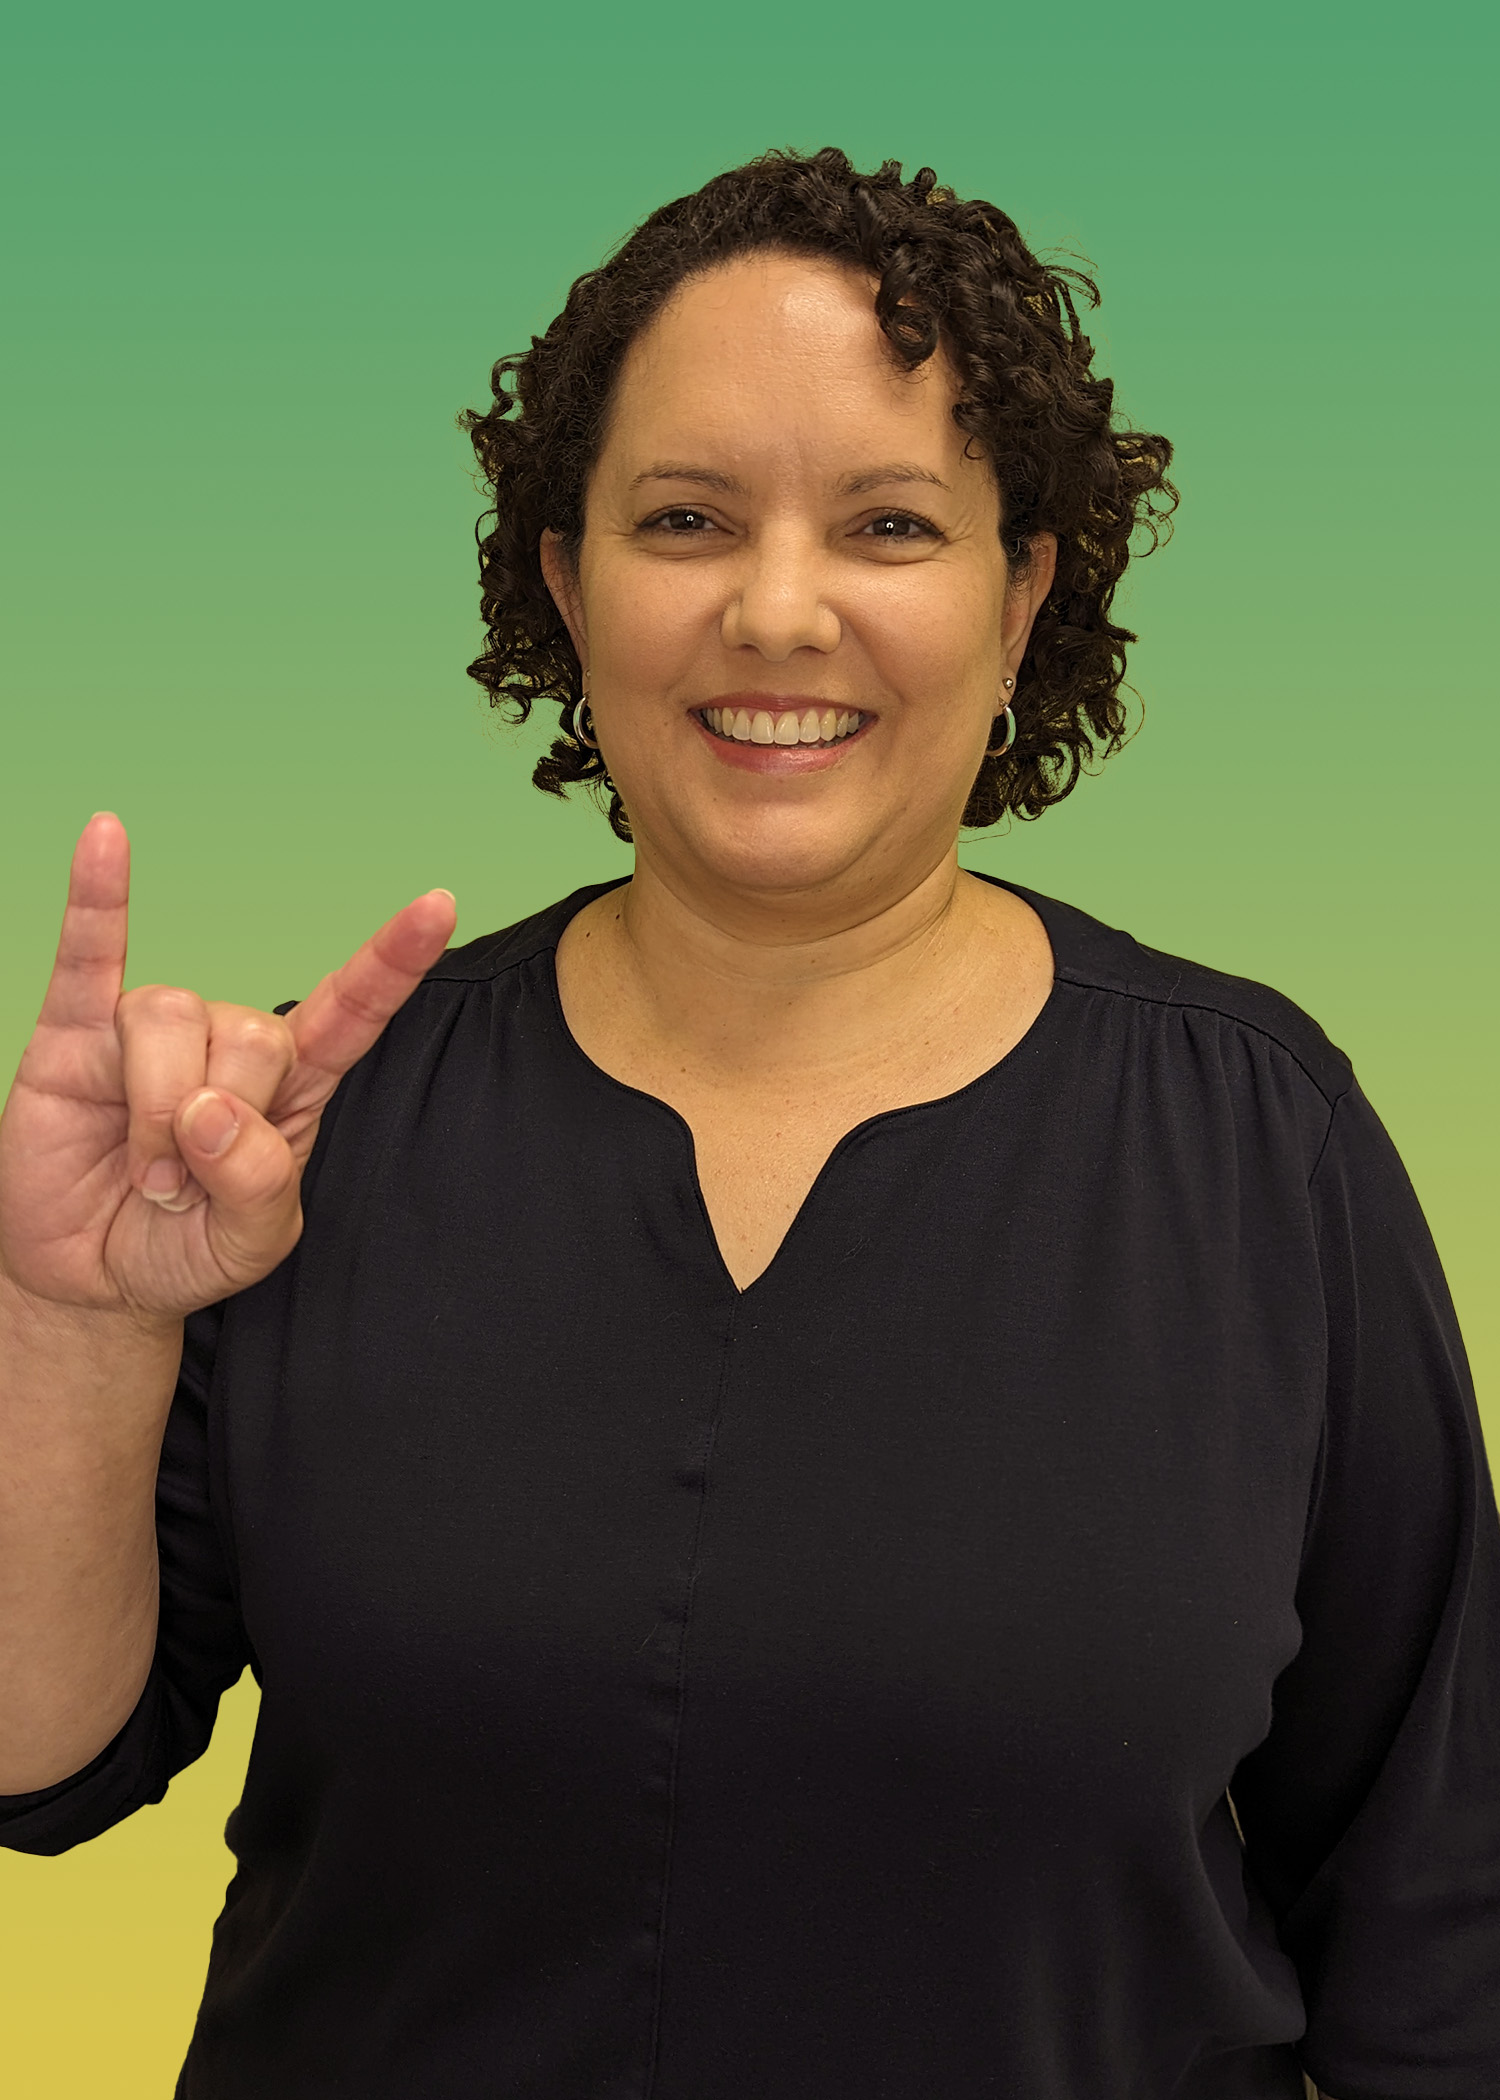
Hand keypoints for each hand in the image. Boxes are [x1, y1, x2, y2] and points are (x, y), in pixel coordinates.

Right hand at [0, 814, 455, 1324]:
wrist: (91, 1277)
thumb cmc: (185, 1248)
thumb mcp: (250, 1243)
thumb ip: (257, 1184)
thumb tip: (211, 1110)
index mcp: (294, 1083)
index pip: (351, 1008)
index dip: (392, 962)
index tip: (439, 906)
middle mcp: (228, 1041)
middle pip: (251, 1032)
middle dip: (216, 1125)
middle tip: (182, 1190)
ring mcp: (152, 1031)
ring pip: (170, 1017)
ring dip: (156, 1111)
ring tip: (145, 1173)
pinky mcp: (76, 1033)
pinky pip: (89, 952)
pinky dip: (97, 896)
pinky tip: (107, 837)